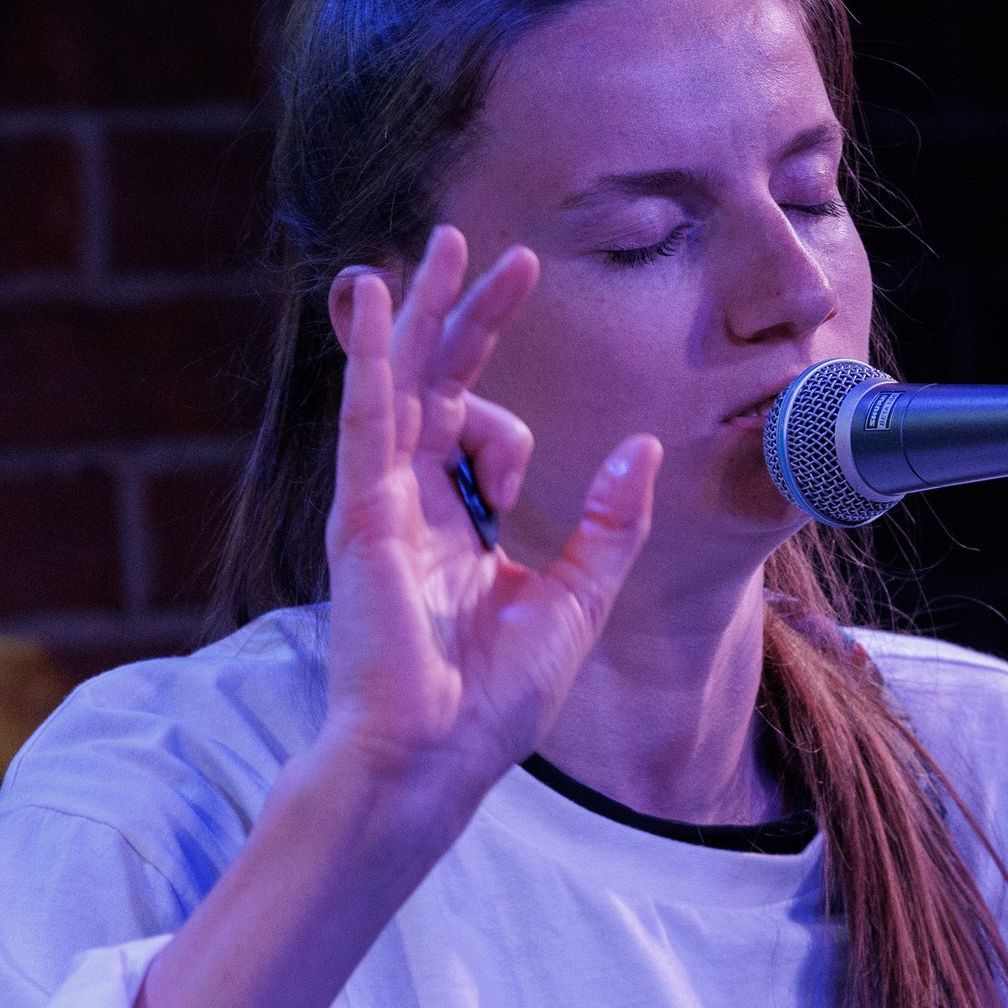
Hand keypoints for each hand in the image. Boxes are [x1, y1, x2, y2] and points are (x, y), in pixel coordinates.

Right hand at [319, 224, 659, 804]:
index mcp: (456, 524)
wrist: (435, 761)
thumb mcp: (576, 601)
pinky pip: (367, 420)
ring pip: (402, 387)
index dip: (501, 373)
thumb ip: (610, 526)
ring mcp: (381, 507)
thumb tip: (644, 447)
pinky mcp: (363, 517)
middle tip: (503, 254)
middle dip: (467, 317)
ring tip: (442, 246)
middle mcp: (412, 506)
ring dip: (422, 313)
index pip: (475, 423)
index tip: (533, 322)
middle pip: (438, 387)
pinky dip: (371, 355)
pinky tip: (375, 297)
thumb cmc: (490, 702)